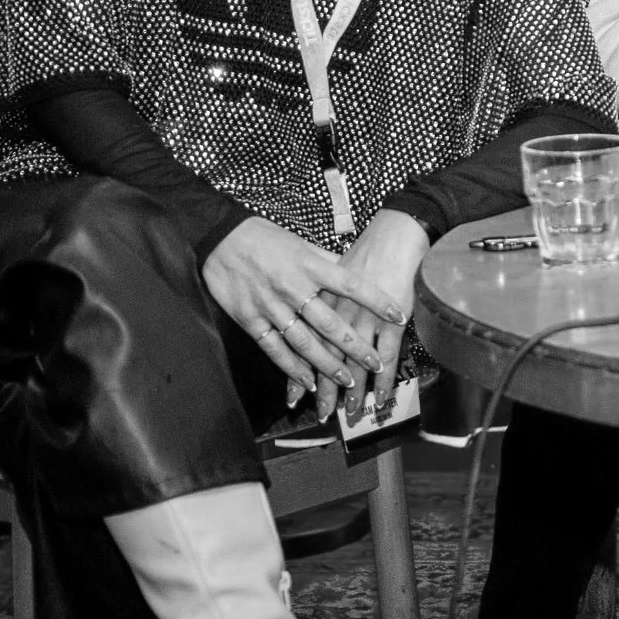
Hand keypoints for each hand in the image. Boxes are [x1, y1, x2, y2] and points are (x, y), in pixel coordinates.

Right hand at [202, 216, 397, 409]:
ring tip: (347, 380)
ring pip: (305, 342)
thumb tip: (354, 270)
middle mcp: (293, 288)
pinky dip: (292, 368)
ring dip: (328, 364)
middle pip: (331, 323)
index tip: (398, 316)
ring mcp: (271, 307)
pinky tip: (308, 381)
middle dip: (356, 347)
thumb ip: (326, 261)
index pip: (352, 285)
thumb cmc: (265, 238)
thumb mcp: (300, 244)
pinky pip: (275, 349)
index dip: (377, 301)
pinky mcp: (250, 320)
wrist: (221, 238)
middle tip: (376, 364)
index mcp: (310, 266)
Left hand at [318, 210, 431, 424]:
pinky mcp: (390, 320)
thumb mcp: (332, 267)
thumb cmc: (367, 246)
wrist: (396, 231)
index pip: (304, 344)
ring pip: (354, 364)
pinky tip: (381, 397)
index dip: (298, 372)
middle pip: (327, 360)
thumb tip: (310, 306)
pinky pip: (385, 358)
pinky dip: (383, 380)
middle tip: (322, 414)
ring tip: (351, 414)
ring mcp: (363, 318)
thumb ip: (320, 291)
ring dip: (353, 391)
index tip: (294, 395)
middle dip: (324, 390)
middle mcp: (337, 313)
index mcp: (319, 301)